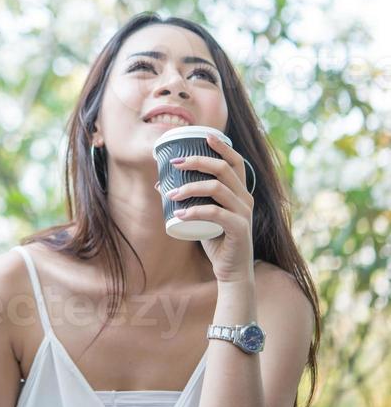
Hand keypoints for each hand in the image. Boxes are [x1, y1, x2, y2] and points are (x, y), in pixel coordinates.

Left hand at [167, 132, 254, 282]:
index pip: (236, 161)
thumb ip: (188, 199)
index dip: (222, 146)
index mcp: (240, 192)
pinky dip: (195, 211)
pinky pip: (216, 214)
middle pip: (224, 169)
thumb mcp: (201, 216)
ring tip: (170, 193)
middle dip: (198, 161)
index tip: (204, 135)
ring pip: (218, 189)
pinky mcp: (240, 229)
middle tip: (175, 163)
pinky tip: (179, 214)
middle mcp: (245, 198)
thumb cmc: (216, 241)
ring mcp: (244, 213)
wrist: (231, 271)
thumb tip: (160, 184)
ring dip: (191, 187)